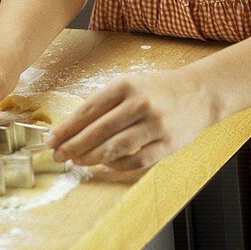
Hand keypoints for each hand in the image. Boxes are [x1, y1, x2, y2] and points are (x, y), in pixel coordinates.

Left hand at [47, 68, 217, 170]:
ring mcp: (155, 125)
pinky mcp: (168, 144)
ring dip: (91, 157)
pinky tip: (104, 165)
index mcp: (125, 85)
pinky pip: (136, 160)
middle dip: (73, 145)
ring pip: (115, 147)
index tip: (51, 139)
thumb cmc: (156, 89)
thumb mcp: (129, 84)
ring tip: (76, 161)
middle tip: (58, 155)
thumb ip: (104, 103)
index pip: (88, 110)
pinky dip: (117, 165)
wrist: (198, 93)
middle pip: (98, 130)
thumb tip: (72, 127)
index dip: (67, 127)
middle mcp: (139, 103)